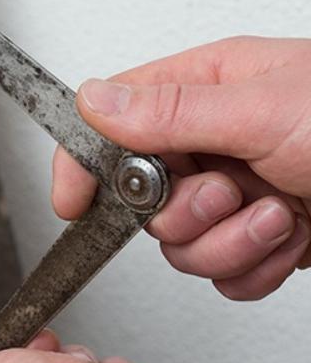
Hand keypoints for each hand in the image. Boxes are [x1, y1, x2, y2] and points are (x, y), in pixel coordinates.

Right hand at [52, 36, 310, 299]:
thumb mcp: (265, 109)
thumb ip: (169, 112)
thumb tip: (93, 101)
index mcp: (208, 89)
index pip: (112, 121)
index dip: (85, 162)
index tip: (73, 201)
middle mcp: (216, 142)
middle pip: (143, 198)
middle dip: (185, 212)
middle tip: (226, 194)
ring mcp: (237, 191)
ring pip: (180, 245)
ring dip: (229, 243)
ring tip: (278, 216)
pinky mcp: (259, 236)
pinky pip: (222, 273)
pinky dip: (256, 267)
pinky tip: (294, 241)